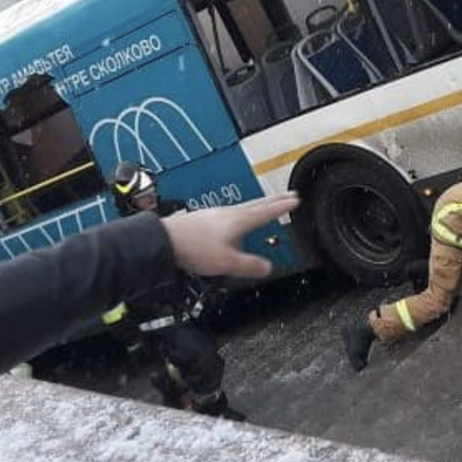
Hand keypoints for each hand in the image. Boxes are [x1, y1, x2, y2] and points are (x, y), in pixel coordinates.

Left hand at [162, 193, 298, 277]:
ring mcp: (215, 215)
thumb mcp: (226, 262)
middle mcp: (228, 214)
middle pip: (257, 204)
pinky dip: (240, 214)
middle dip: (274, 200)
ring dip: (258, 206)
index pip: (266, 211)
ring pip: (243, 208)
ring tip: (265, 207)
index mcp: (238, 221)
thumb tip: (267, 267)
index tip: (295, 199)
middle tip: (287, 194)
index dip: (282, 206)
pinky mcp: (203, 219)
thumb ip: (249, 265)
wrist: (166, 240)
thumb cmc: (193, 247)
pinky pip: (229, 214)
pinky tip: (234, 224)